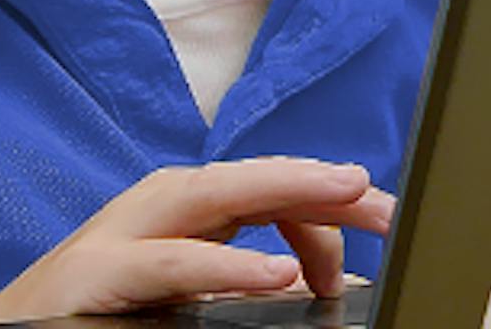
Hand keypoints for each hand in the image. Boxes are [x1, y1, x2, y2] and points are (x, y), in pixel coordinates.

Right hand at [0, 157, 396, 325]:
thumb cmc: (99, 311)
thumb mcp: (184, 289)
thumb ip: (238, 274)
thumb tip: (315, 281)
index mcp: (189, 208)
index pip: (273, 188)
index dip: (331, 202)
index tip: (384, 229)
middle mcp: (163, 204)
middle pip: (259, 178)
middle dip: (329, 184)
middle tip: (390, 202)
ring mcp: (129, 230)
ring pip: (220, 195)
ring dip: (290, 195)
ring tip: (351, 198)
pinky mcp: (104, 271)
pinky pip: (178, 264)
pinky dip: (231, 266)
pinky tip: (276, 276)